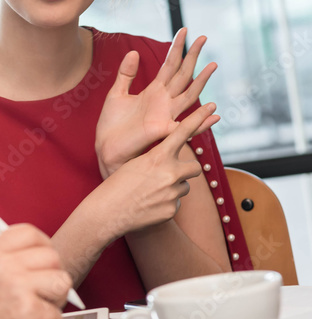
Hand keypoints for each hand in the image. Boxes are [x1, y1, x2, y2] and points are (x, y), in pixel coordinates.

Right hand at [0, 224, 70, 318]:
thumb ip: (6, 258)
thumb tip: (42, 254)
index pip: (30, 233)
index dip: (44, 245)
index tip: (44, 262)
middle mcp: (3, 265)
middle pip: (52, 257)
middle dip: (51, 278)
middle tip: (38, 295)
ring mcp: (17, 287)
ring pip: (62, 283)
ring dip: (54, 302)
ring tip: (32, 312)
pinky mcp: (29, 312)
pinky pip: (57, 316)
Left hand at [95, 28, 217, 177]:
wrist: (106, 149)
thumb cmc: (112, 125)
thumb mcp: (116, 95)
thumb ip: (126, 74)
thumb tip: (133, 51)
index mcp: (153, 92)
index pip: (169, 65)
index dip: (177, 48)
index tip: (184, 30)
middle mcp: (164, 102)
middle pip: (183, 75)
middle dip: (192, 56)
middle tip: (204, 37)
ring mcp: (166, 116)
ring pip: (189, 95)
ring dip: (201, 81)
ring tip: (213, 65)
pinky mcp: (163, 132)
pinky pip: (186, 126)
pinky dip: (201, 121)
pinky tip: (213, 111)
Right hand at [95, 102, 217, 238]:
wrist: (109, 212)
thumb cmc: (117, 185)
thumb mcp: (135, 164)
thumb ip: (156, 159)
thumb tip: (171, 161)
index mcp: (158, 157)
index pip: (182, 133)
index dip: (198, 118)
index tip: (210, 106)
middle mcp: (170, 173)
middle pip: (195, 167)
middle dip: (187, 170)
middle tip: (171, 175)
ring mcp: (173, 192)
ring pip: (184, 187)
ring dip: (173, 189)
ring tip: (151, 193)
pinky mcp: (172, 209)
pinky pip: (176, 203)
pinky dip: (165, 204)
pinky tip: (149, 205)